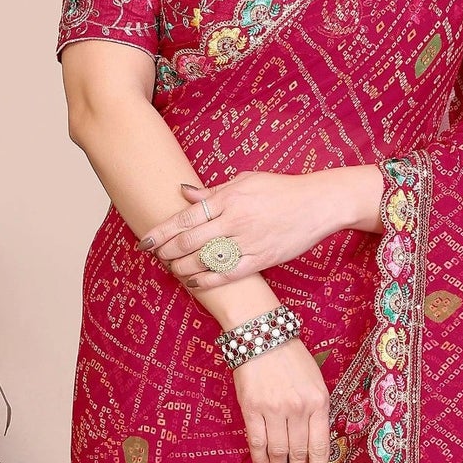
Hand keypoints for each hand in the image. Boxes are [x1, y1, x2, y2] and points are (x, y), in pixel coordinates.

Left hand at [138, 170, 350, 291]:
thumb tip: (183, 192)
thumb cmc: (281, 189)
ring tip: (173, 268)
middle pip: (190, 242)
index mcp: (229, 198)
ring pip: (205, 261)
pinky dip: (206, 281)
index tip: (144, 241)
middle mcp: (235, 220)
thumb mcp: (246, 180)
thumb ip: (213, 191)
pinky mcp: (261, 259)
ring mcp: (248, 242)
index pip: (185, 218)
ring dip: (183, 267)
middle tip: (157, 256)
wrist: (318, 203)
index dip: (161, 232)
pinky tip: (193, 282)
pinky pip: (227, 275)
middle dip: (168, 252)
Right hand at [232, 338, 330, 462]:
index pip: (320, 448)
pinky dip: (260, 459)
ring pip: (278, 452)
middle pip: (299, 454)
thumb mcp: (316, 382)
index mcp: (319, 402)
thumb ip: (317, 412)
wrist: (262, 334)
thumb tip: (313, 447)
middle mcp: (298, 408)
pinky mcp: (251, 408)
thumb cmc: (291, 358)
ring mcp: (274, 409)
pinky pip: (257, 442)